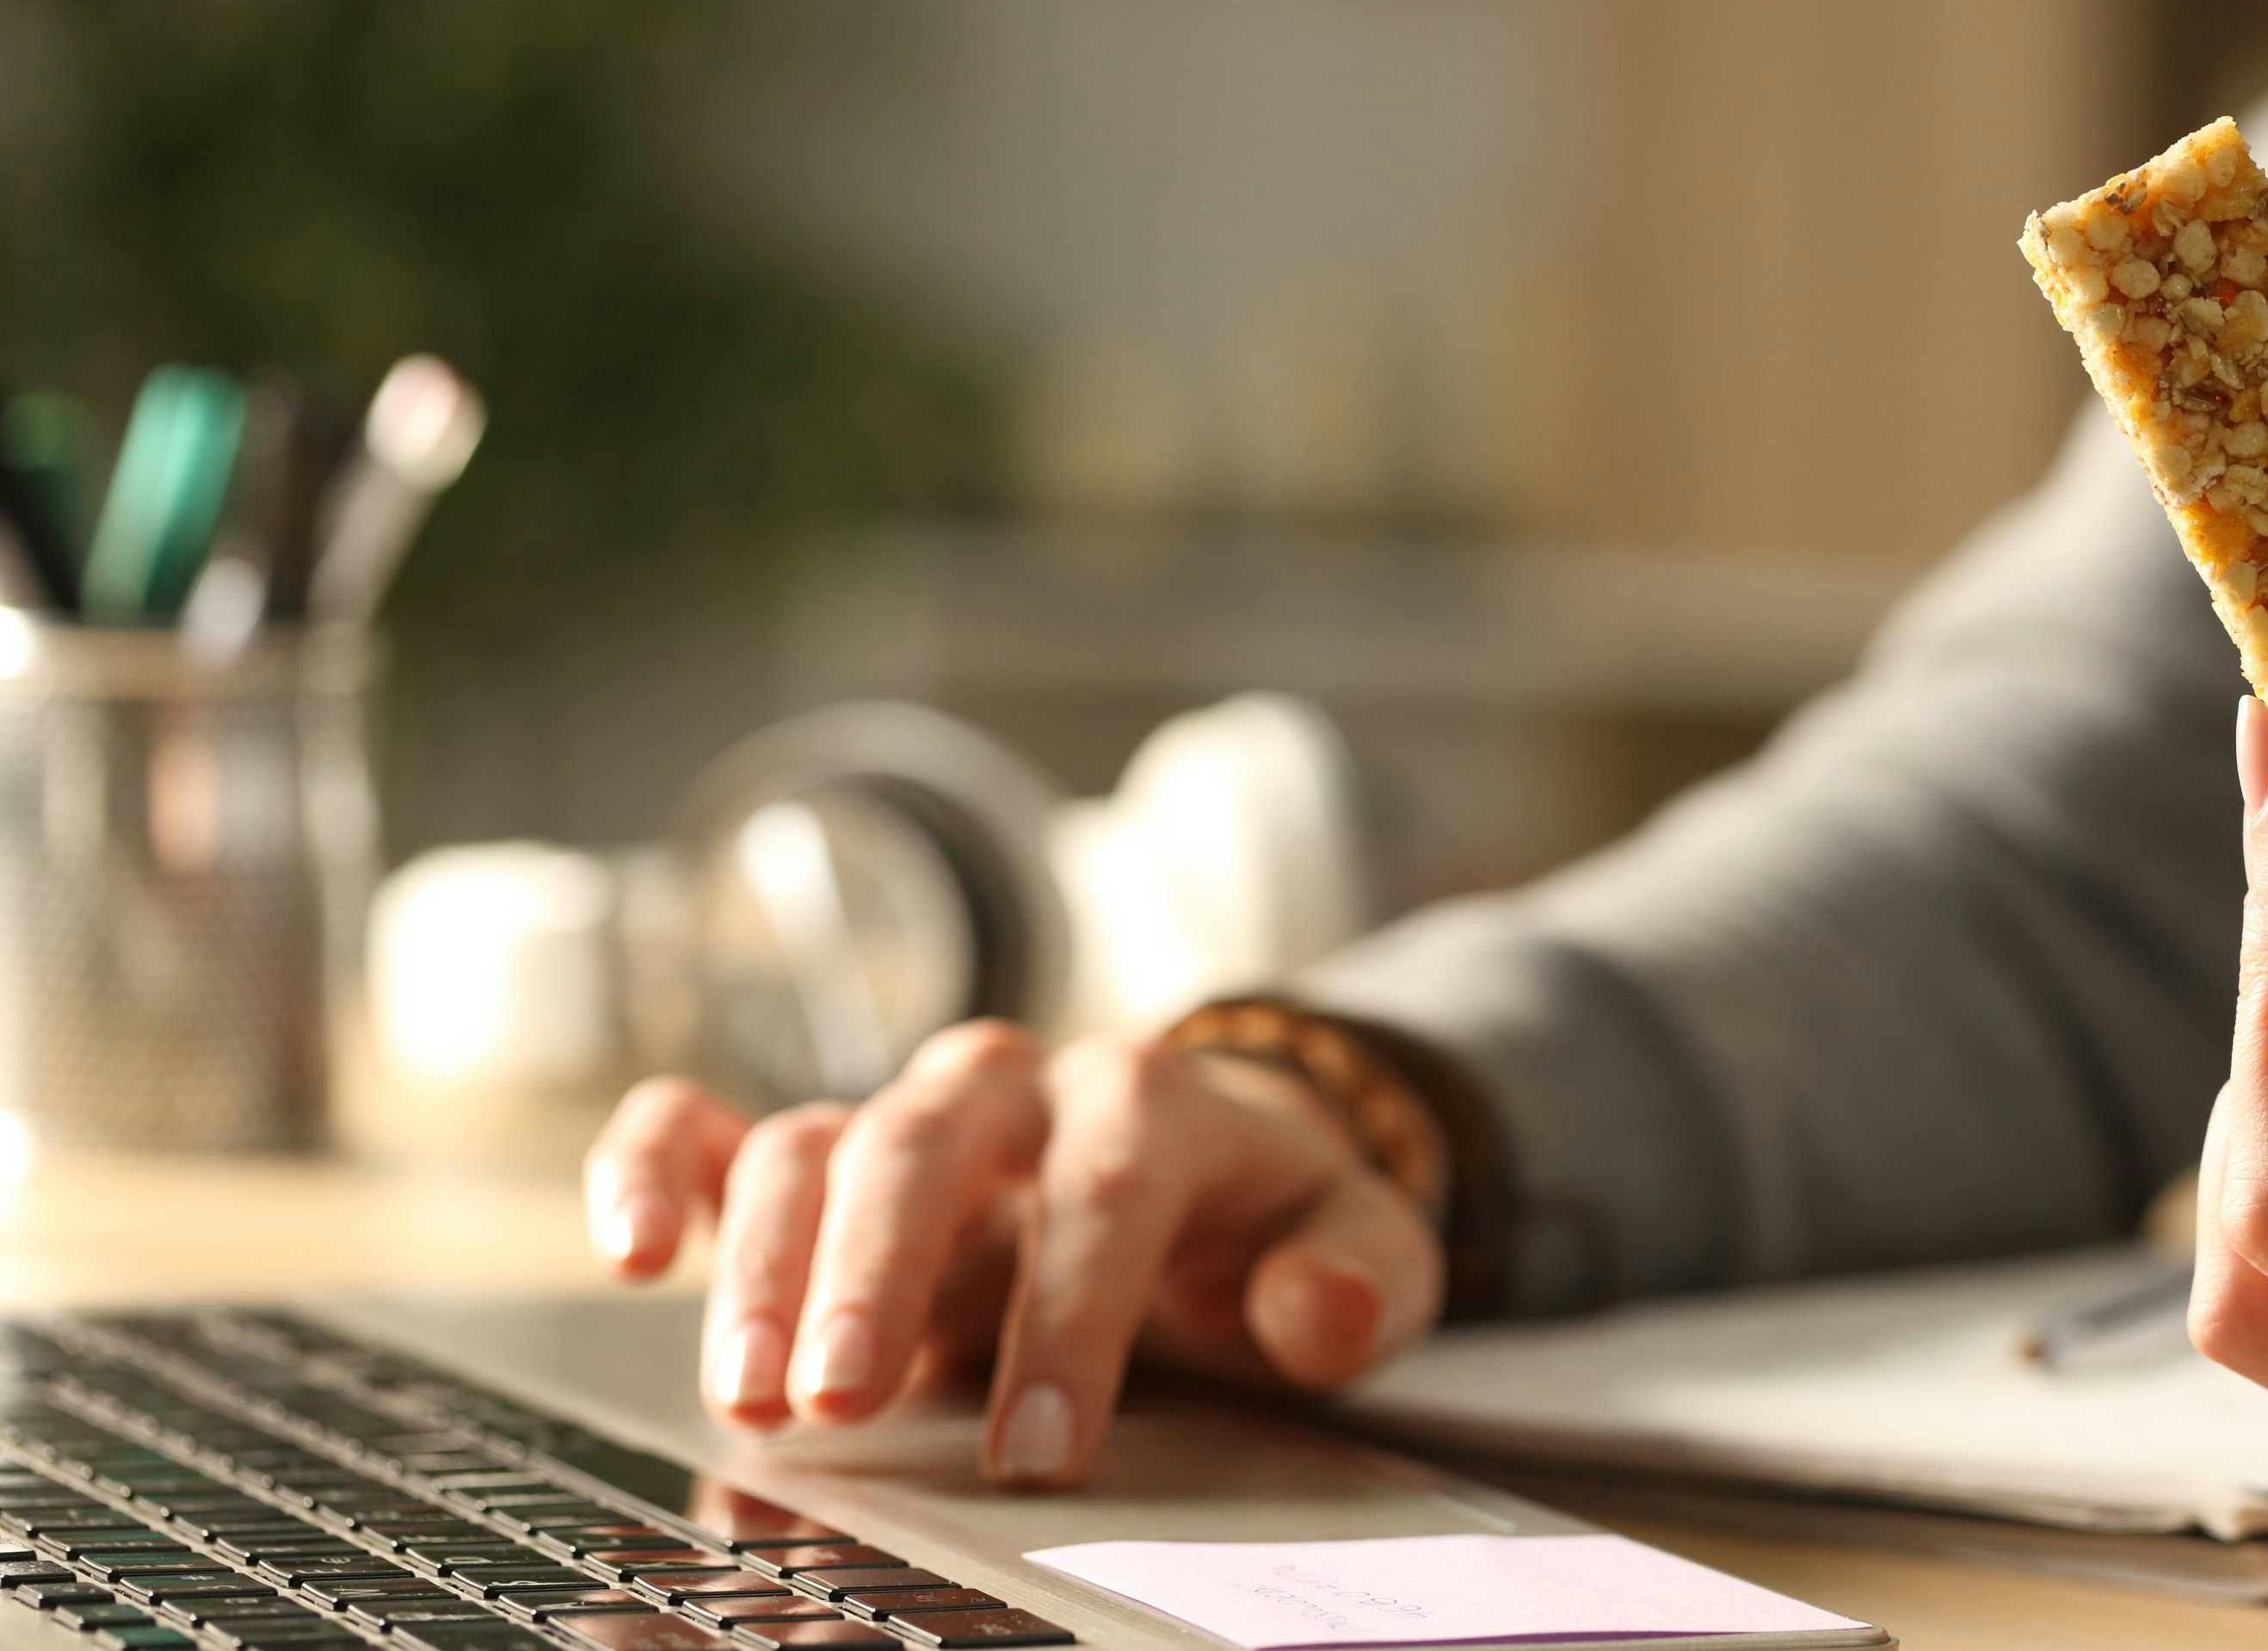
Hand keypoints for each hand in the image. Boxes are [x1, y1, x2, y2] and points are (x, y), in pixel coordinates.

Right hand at [581, 1021, 1443, 1486]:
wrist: (1212, 1157)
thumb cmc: (1266, 1218)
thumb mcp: (1356, 1241)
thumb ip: (1363, 1275)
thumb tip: (1317, 1311)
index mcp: (1148, 1101)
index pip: (1103, 1195)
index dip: (1067, 1323)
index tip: (1035, 1456)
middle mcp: (1013, 1088)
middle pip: (927, 1143)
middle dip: (876, 1271)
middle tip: (838, 1401)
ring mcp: (905, 1114)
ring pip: (815, 1146)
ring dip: (765, 1265)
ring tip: (748, 1394)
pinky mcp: (820, 1149)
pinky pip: (711, 1126)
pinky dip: (653, 1166)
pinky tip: (628, 1247)